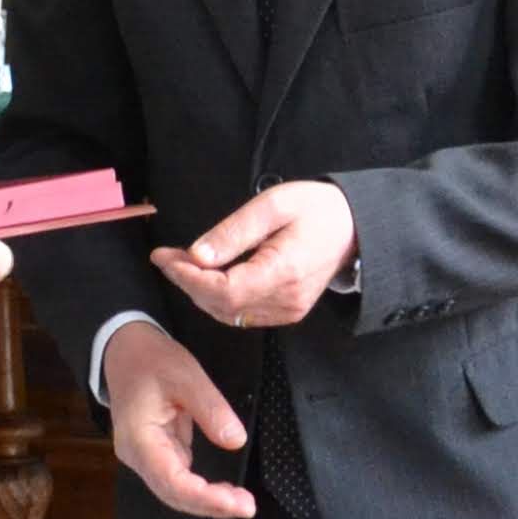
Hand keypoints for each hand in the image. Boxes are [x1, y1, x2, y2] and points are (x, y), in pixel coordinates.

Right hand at [103, 322, 255, 518]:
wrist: (125, 351)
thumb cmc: (152, 361)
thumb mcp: (185, 375)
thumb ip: (210, 408)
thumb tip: (236, 441)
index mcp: (139, 438)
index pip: (172, 481)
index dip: (204, 497)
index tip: (237, 503)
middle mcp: (138, 456)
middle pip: (172, 494)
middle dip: (210, 505)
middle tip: (248, 506)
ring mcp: (146, 457)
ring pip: (175, 492)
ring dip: (207, 502)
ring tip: (241, 503)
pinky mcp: (156, 454)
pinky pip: (178, 480)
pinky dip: (201, 490)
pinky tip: (225, 493)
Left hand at [154, 179, 356, 328]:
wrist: (352, 227)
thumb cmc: (314, 208)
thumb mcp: (272, 205)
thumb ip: (233, 233)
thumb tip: (196, 256)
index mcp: (285, 271)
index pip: (224, 291)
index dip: (188, 278)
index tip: (164, 257)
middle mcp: (286, 300)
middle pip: (221, 305)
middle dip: (188, 281)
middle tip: (167, 255)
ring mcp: (287, 311)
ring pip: (228, 313)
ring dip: (199, 290)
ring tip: (182, 262)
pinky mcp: (286, 312)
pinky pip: (241, 313)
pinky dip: (217, 297)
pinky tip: (208, 274)